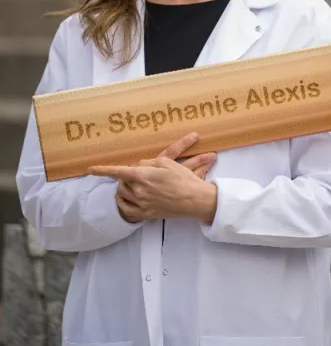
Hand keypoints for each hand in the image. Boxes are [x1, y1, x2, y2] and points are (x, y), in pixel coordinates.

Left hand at [90, 133, 218, 223]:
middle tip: (139, 174)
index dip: (102, 170)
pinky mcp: (146, 213)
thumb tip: (135, 167)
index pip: (118, 171)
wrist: (195, 200)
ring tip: (135, 185)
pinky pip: (126, 208)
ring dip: (125, 188)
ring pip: (123, 193)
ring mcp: (142, 203)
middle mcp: (139, 190)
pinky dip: (123, 202)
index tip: (90, 169)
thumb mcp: (167, 163)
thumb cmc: (184, 179)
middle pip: (122, 181)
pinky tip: (126, 198)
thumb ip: (147, 163)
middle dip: (126, 176)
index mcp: (144, 175)